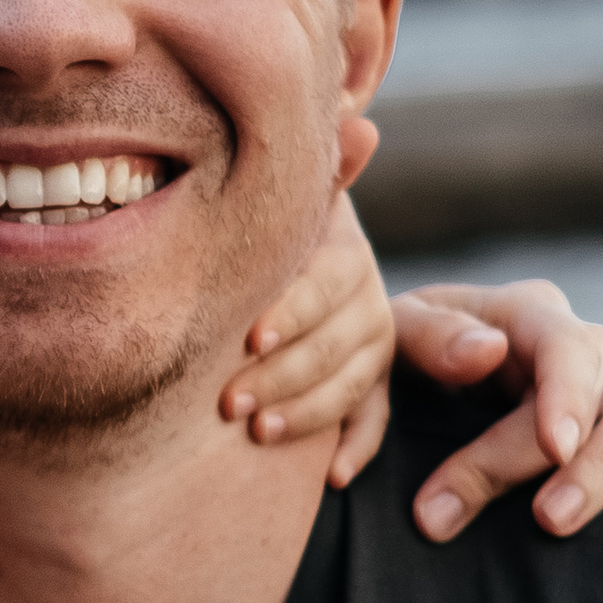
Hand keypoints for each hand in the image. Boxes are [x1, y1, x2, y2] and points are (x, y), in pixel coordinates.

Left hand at [219, 192, 391, 480]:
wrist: (267, 261)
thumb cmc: (255, 232)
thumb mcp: (281, 203)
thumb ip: (317, 171)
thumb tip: (364, 127)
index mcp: (344, 255)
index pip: (328, 281)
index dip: (292, 308)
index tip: (249, 337)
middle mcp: (367, 301)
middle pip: (337, 343)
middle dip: (283, 373)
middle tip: (228, 402)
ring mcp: (371, 348)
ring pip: (351, 385)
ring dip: (307, 413)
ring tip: (259, 434)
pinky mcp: (367, 387)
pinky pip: (374, 421)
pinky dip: (356, 447)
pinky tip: (332, 475)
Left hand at [394, 279, 602, 541]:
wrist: (396, 382)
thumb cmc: (390, 355)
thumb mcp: (391, 335)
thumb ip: (428, 338)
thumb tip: (488, 353)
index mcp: (525, 315)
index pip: (564, 347)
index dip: (565, 398)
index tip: (553, 449)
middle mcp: (578, 349)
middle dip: (583, 461)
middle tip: (547, 519)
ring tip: (562, 521)